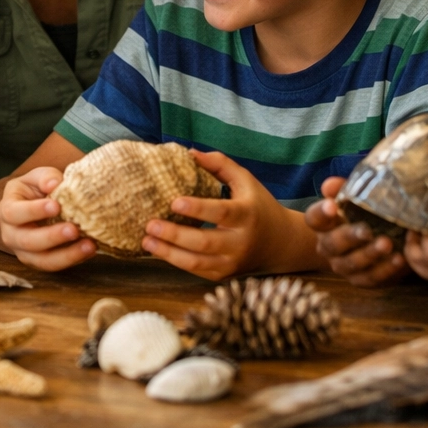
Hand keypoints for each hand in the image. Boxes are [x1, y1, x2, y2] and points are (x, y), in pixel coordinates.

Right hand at [0, 167, 94, 270]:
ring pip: (42, 260)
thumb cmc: (34, 190)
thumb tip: (54, 184)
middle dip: (52, 237)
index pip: (14, 212)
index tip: (56, 206)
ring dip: (67, 255)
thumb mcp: (36, 178)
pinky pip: (55, 266)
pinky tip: (90, 249)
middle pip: (28, 241)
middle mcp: (11, 234)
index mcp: (7, 210)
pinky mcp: (39, 262)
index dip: (34, 211)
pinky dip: (74, 259)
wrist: (30, 209)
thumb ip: (45, 177)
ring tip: (89, 246)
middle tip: (73, 230)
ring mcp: (24, 252)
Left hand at [140, 150, 301, 279]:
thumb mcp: (246, 180)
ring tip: (146, 241)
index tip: (174, 202)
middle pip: (204, 242)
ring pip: (197, 263)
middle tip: (150, 224)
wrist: (281, 243)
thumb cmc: (258, 206)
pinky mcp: (223, 275)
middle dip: (174, 235)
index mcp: (246, 215)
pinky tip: (158, 250)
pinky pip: (196, 271)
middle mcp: (240, 242)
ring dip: (168, 253)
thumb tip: (189, 153)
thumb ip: (220, 164)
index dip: (198, 209)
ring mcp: (231, 262)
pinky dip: (175, 262)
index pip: (221, 213)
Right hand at [305, 176, 409, 287]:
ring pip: (352, 264)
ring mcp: (343, 266)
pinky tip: (400, 258)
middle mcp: (328, 248)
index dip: (321, 213)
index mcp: (324, 225)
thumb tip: (330, 185)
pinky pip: (371, 278)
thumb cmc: (363, 215)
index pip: (314, 218)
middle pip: (332, 244)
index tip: (332, 205)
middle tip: (367, 230)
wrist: (373, 243)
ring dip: (370, 254)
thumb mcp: (356, 199)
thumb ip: (345, 190)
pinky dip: (386, 269)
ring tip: (387, 244)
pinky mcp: (361, 280)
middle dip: (350, 237)